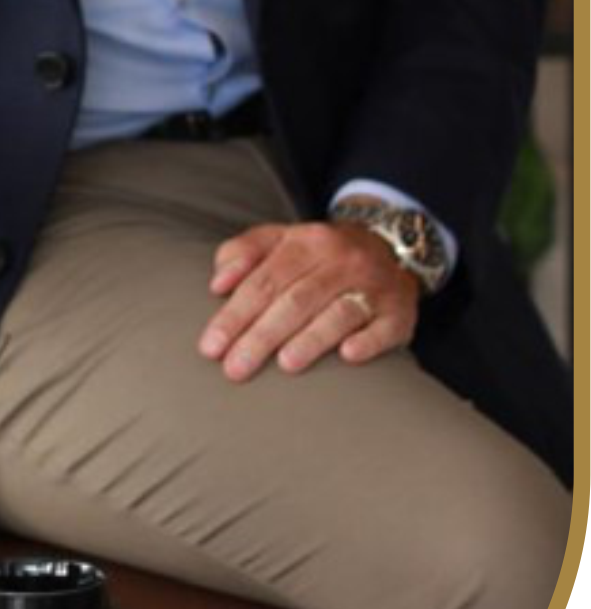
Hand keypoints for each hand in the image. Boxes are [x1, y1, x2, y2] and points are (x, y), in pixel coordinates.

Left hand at [196, 220, 419, 380]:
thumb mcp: (280, 239)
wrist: (387, 247)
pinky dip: (368, 341)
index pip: (264, 281)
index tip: (210, 347)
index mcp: (306, 241)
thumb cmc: (318, 254)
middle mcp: (341, 260)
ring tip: (285, 365)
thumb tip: (217, 283)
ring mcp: (373, 285)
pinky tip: (348, 356)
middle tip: (235, 368)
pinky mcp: (399, 311)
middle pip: (296, 300)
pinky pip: (384, 326)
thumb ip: (242, 252)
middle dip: (261, 336)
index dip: (235, 314)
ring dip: (312, 339)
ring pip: (339, 312)